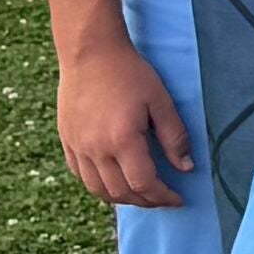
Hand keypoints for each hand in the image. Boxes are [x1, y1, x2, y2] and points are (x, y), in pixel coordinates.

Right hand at [58, 34, 193, 208]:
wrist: (89, 52)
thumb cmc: (130, 73)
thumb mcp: (160, 101)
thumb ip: (174, 137)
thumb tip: (186, 168)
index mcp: (122, 140)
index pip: (144, 184)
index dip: (163, 197)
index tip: (177, 199)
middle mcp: (96, 149)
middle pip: (121, 192)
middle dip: (145, 201)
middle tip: (162, 198)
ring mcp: (78, 146)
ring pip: (98, 189)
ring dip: (122, 198)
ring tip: (141, 193)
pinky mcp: (67, 140)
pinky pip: (81, 175)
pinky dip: (99, 185)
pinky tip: (114, 179)